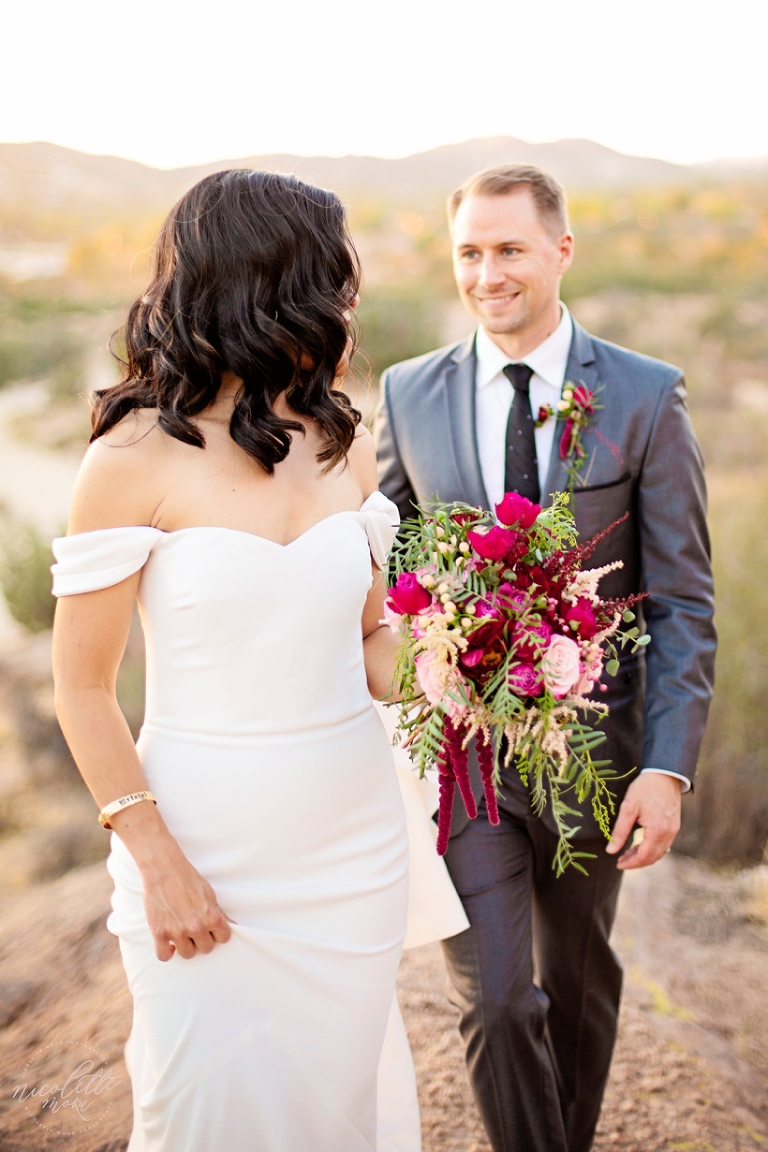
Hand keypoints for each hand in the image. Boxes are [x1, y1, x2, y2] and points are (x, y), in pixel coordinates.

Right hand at [140, 845, 236, 960]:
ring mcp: (177, 932)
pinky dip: (166, 953)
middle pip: (206, 948)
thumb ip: (220, 913)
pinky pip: (163, 956)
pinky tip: (169, 944)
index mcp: (212, 917)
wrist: (164, 869)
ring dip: (186, 946)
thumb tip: (233, 925)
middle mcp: (196, 927)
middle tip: (195, 929)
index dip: (218, 933)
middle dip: (202, 940)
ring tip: (182, 934)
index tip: (212, 929)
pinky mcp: (160, 933)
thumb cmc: (188, 879)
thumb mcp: (210, 894)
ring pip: (188, 954)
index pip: (223, 938)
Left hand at [606, 773, 682, 869]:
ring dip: (644, 856)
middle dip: (636, 862)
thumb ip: (620, 830)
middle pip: (653, 857)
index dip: (631, 863)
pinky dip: (652, 849)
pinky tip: (641, 845)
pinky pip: (664, 845)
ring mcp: (674, 830)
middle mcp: (669, 833)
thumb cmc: (645, 788)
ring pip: (659, 852)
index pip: (644, 856)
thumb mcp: (628, 807)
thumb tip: (611, 850)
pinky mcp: (674, 826)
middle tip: (620, 860)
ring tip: (628, 854)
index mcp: (658, 830)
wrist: (665, 773)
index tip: (618, 864)